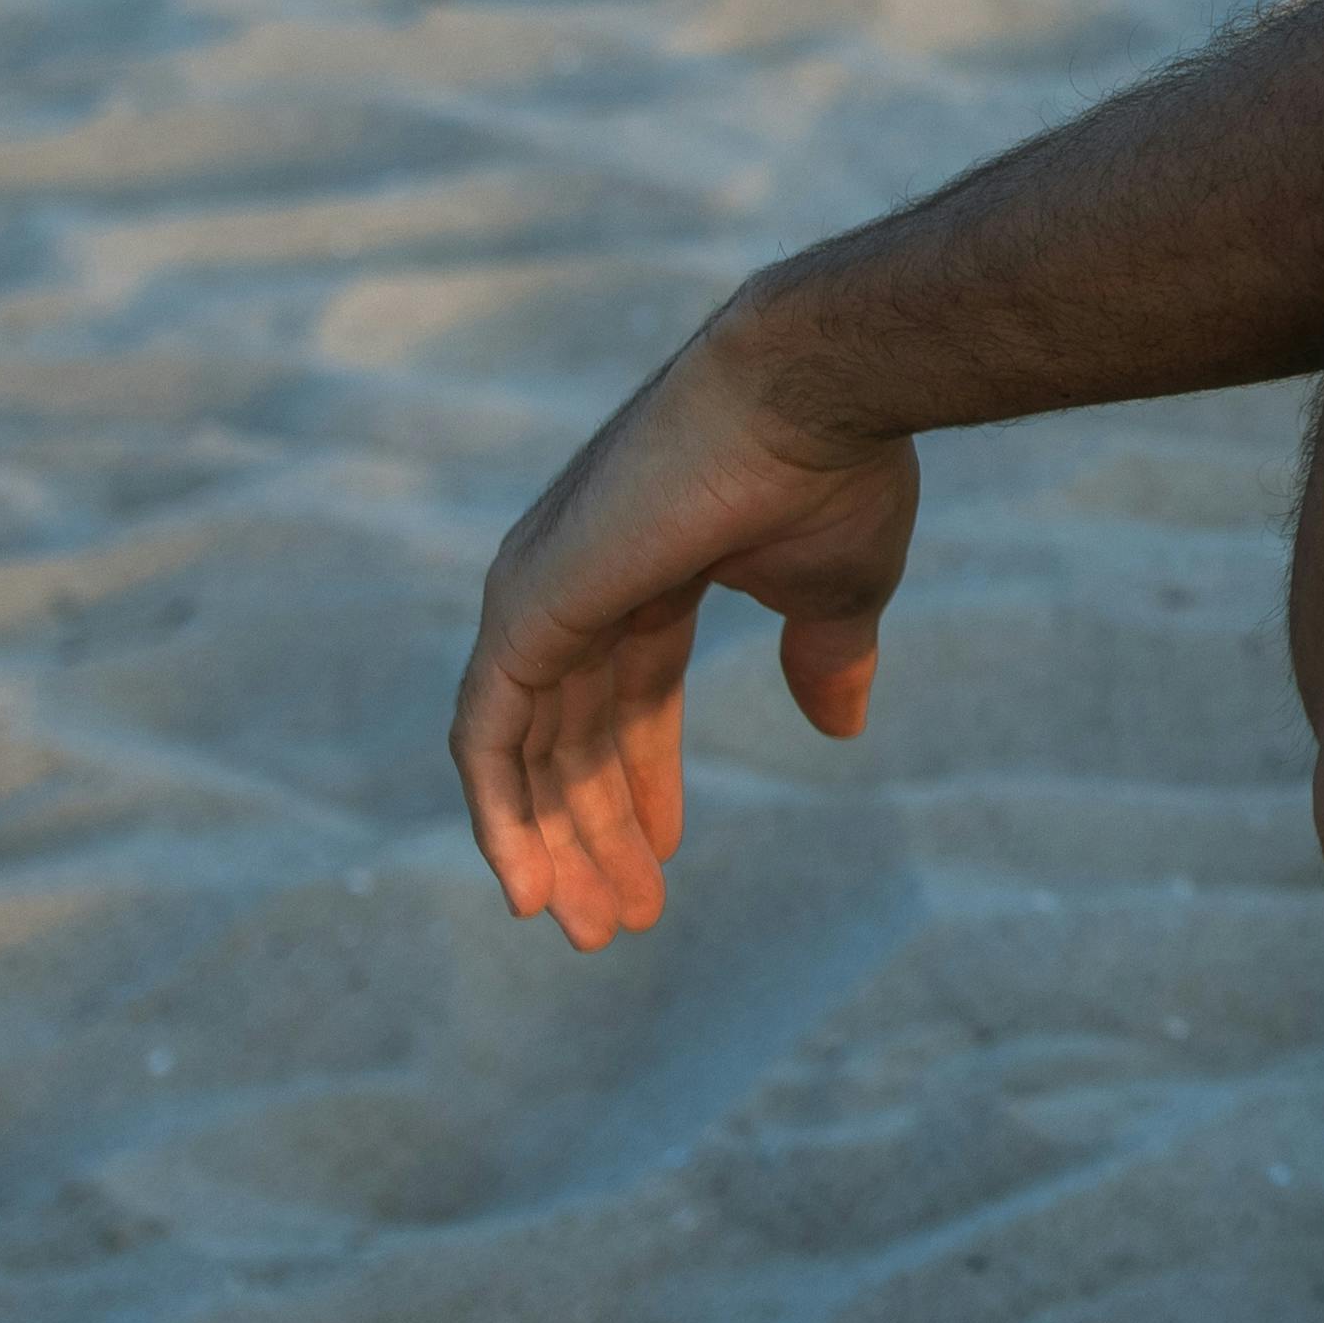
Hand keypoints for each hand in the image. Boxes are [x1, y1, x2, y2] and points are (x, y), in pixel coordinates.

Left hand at [448, 308, 919, 950]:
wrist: (811, 391)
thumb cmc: (837, 471)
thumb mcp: (839, 589)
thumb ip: (823, 656)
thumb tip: (838, 729)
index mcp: (652, 567)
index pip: (628, 695)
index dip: (644, 784)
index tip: (665, 863)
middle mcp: (580, 578)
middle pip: (572, 734)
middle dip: (593, 833)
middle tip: (617, 929)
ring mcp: (542, 591)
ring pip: (524, 750)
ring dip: (552, 846)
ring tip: (587, 932)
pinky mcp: (522, 610)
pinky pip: (485, 737)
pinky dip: (499, 816)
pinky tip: (526, 890)